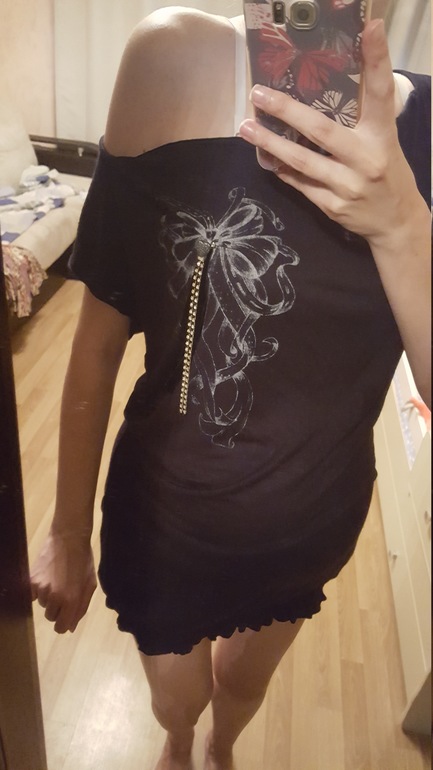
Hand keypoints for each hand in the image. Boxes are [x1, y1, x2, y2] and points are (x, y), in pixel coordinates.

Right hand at [30, 531, 96, 633]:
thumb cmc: (83, 560)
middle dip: (58, 609)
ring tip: (57, 580)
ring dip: (49, 598)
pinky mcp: (31, 580)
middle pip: (51, 617)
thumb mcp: (90, 584)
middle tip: (64, 592)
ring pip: (43, 605)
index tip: (67, 614)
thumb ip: (82, 607)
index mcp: (71, 600)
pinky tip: (47, 578)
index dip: (65, 623)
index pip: (61, 628)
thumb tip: (70, 627)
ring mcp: (41, 589)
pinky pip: (33, 596)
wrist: (68, 537)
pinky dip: (39, 591)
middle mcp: (54, 598)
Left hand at [239, 20, 423, 247]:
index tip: (371, 27)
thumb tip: (329, 84)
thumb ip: (364, 116)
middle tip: (259, 94)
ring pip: (301, 162)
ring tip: (246, 127)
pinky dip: (280, 169)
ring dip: (270, 143)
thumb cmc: (387, 172)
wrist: (395, 222)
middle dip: (286, 111)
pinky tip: (264, 156)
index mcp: (382, 137)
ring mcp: (346, 186)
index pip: (380, 93)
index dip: (377, 59)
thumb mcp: (384, 141)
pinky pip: (300, 184)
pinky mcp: (332, 207)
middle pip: (321, 131)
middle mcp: (365, 160)